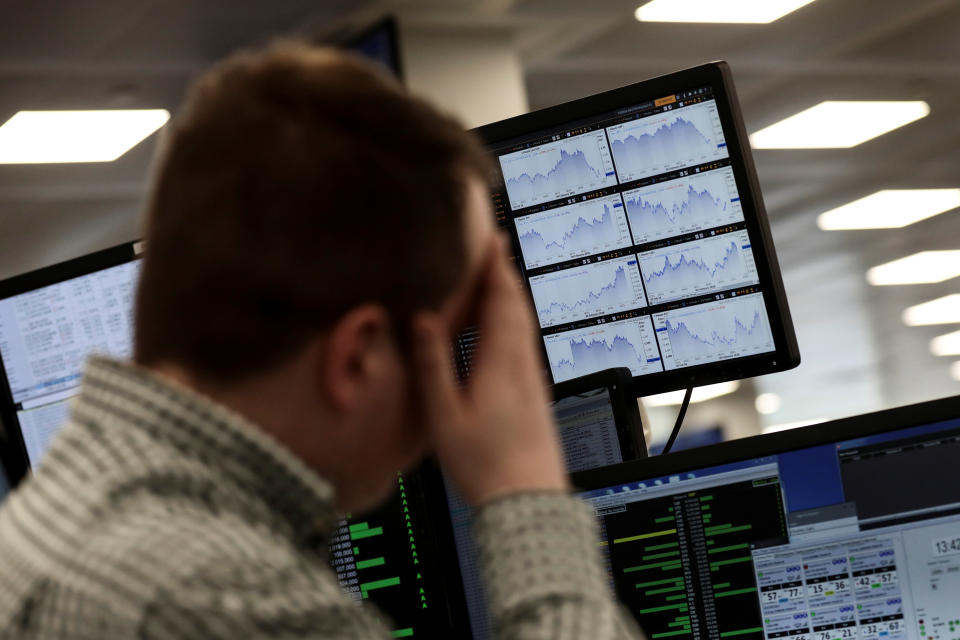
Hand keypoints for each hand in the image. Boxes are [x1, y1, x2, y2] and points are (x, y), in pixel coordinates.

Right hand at [412, 235, 567, 505]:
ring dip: (512, 296)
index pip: (500, 300)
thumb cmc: (483, 463)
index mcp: (499, 362)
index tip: (491, 237)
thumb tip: (423, 319)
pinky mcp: (536, 394)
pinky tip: (507, 331)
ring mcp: (533, 379)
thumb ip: (433, 365)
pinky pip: (527, 344)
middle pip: (517, 307)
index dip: (495, 267)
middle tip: (495, 247)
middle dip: (504, 274)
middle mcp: (523, 364)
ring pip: (525, 325)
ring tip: (498, 279)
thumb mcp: (444, 416)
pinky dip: (516, 322)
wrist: (529, 500)